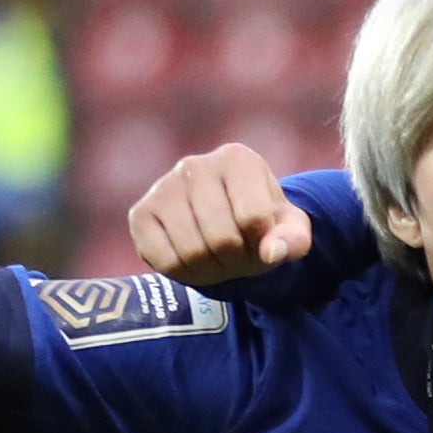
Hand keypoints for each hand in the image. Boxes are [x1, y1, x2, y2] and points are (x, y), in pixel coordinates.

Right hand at [129, 142, 313, 285]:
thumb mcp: (291, 231)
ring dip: (211, 270)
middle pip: (222, 238)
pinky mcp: (139, 213)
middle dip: (237, 260)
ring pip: (192, 252)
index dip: (263, 244)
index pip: (254, 218)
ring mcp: (162, 187)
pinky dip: (184, 273)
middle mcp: (195, 165)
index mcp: (238, 159)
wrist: (224, 227)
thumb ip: (293, 240)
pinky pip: (164, 260)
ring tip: (217, 258)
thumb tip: (271, 252)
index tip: (261, 239)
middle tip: (238, 255)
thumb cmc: (262, 226)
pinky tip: (191, 260)